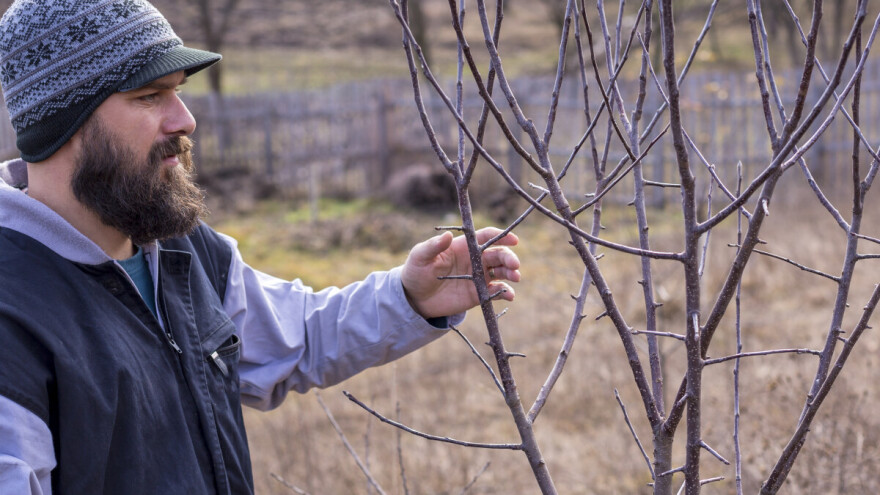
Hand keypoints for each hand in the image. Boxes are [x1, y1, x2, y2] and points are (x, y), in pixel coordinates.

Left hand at [401, 227, 520, 318]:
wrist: (415, 297)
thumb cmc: (417, 271)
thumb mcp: (420, 256)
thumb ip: (433, 246)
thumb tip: (447, 236)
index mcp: (464, 246)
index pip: (486, 237)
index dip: (500, 236)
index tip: (513, 240)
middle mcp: (475, 259)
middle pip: (498, 254)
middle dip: (509, 257)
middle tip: (514, 264)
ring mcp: (479, 277)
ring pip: (501, 271)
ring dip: (511, 273)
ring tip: (515, 277)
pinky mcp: (479, 294)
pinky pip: (496, 291)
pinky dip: (505, 292)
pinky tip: (508, 294)